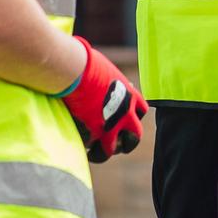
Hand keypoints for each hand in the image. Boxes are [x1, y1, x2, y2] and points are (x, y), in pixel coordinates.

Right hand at [58, 37, 148, 162]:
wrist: (75, 71)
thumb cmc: (85, 63)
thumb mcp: (106, 71)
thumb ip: (110, 82)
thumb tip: (107, 80)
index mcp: (129, 95)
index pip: (141, 112)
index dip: (133, 116)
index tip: (124, 118)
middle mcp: (124, 114)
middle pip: (135, 137)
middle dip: (127, 143)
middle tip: (118, 145)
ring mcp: (110, 126)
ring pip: (113, 150)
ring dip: (105, 151)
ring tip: (95, 153)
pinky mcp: (93, 134)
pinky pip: (93, 150)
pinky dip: (88, 150)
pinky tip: (81, 148)